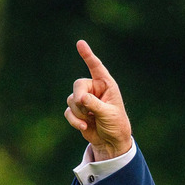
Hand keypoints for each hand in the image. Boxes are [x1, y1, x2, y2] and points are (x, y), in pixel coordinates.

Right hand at [65, 40, 131, 160]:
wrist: (111, 141)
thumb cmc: (116, 125)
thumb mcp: (108, 114)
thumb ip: (94, 104)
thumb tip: (80, 98)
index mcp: (107, 85)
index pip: (96, 67)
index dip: (88, 55)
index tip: (80, 43)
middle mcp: (94, 90)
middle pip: (78, 85)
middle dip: (79, 97)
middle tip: (85, 106)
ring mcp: (84, 100)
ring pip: (72, 99)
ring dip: (79, 112)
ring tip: (90, 120)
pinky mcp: (77, 111)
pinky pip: (68, 111)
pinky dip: (74, 120)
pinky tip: (84, 127)